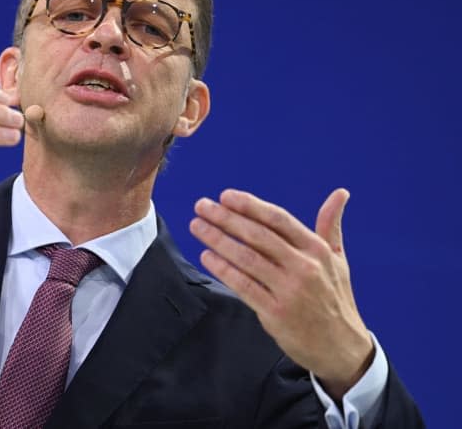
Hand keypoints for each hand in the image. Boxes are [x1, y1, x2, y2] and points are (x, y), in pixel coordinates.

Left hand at [190, 188, 373, 399]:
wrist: (341, 347)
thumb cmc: (335, 299)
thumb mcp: (338, 260)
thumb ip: (330, 225)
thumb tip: (340, 193)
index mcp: (317, 250)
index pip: (279, 220)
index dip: (250, 206)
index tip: (226, 196)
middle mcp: (304, 267)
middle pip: (258, 236)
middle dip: (226, 218)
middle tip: (202, 206)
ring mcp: (289, 291)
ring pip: (247, 259)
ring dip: (218, 240)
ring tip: (198, 227)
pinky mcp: (276, 313)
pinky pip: (243, 285)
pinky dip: (223, 269)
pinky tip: (207, 256)